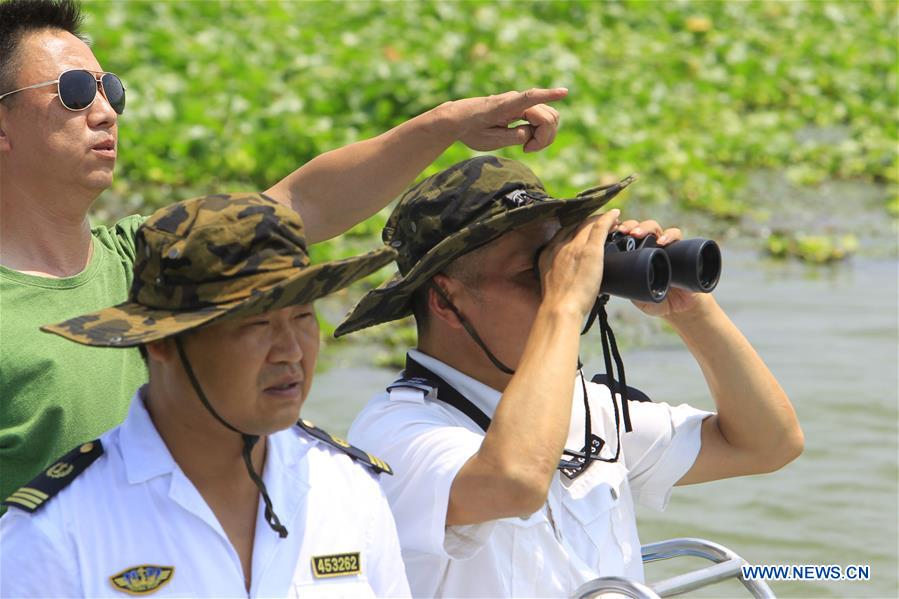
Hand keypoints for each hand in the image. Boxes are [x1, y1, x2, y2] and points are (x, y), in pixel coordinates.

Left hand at [441, 88, 566, 152]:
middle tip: (527, 150)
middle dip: (545, 136)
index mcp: (505, 106)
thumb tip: (530, 134)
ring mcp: (521, 102)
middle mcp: (516, 100)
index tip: (565, 92)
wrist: (459, 119)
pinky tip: (527, 141)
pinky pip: (542, 118)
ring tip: (526, 147)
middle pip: (548, 116)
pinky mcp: (523, 107)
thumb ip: (512, 137)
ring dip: (544, 134)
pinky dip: (540, 131)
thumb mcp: (489, 141)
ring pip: (549, 117)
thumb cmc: (471, 130)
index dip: (548, 95)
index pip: (530, 97)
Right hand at [538, 209, 620, 317]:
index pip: (564, 232)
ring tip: (613, 222)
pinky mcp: (590, 250)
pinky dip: (608, 218)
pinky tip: (616, 215)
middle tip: (602, 224)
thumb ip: (560, 274)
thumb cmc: (559, 304)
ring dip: (601, 220)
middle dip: (589, 222)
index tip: (585, 230)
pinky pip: (600, 227)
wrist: (560, 308)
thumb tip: (571, 277)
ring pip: (589, 224)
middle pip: (576, 225)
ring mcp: (575, 246)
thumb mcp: (552, 283)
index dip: (576, 228)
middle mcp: (560, 245)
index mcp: (548, 253)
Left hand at [615, 219, 702, 317]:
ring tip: (637, 234)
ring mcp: (665, 246)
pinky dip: (669, 235)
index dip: (619, 231)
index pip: (626, 236)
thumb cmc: (656, 300)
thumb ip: (628, 291)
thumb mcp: (637, 297)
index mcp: (636, 254)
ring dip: (646, 227)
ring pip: (655, 228)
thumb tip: (614, 287)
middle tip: (624, 231)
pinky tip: (662, 242)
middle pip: (639, 228)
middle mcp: (650, 247)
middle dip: (630, 226)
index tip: (610, 233)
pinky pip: (677, 236)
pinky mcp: (681, 249)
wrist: (679, 306)